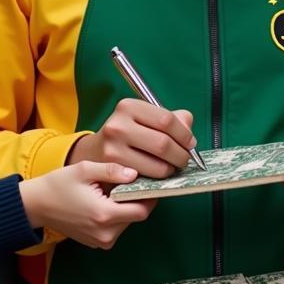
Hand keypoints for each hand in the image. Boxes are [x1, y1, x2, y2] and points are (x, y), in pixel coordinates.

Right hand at [19, 161, 154, 248]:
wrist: (36, 205)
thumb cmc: (58, 185)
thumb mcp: (85, 170)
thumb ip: (112, 171)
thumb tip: (135, 173)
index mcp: (104, 215)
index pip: (142, 210)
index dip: (150, 196)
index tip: (150, 181)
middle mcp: (105, 233)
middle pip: (136, 217)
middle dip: (138, 199)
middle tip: (132, 181)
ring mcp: (100, 241)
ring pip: (127, 222)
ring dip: (127, 207)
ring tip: (116, 190)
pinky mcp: (96, 242)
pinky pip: (116, 228)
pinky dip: (117, 215)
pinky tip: (106, 201)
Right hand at [68, 100, 195, 179]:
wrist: (94, 152)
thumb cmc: (126, 135)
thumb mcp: (143, 119)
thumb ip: (170, 118)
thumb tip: (188, 125)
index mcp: (128, 106)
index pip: (166, 119)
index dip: (184, 134)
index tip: (190, 143)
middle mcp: (118, 124)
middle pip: (163, 143)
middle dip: (181, 155)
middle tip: (185, 159)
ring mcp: (113, 147)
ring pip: (158, 164)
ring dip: (171, 169)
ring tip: (172, 167)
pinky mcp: (113, 168)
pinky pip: (147, 176)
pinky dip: (159, 177)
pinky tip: (158, 173)